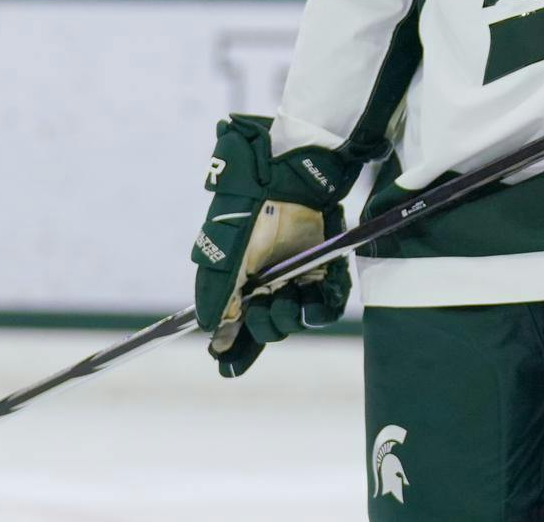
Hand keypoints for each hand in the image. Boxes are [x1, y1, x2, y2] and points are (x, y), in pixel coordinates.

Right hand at [190, 115, 355, 376]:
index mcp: (240, 281)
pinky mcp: (328, 266)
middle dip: (264, 329)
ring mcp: (299, 275)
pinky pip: (330, 299)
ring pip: (298, 317)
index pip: (237, 327)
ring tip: (288, 301)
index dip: (235, 351)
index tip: (229, 367)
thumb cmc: (249, 212)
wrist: (288, 177)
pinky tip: (314, 295)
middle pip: (268, 327)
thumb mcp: (225, 253)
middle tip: (264, 308)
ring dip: (291, 319)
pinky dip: (323, 304)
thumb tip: (213, 333)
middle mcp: (269, 283)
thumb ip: (217, 293)